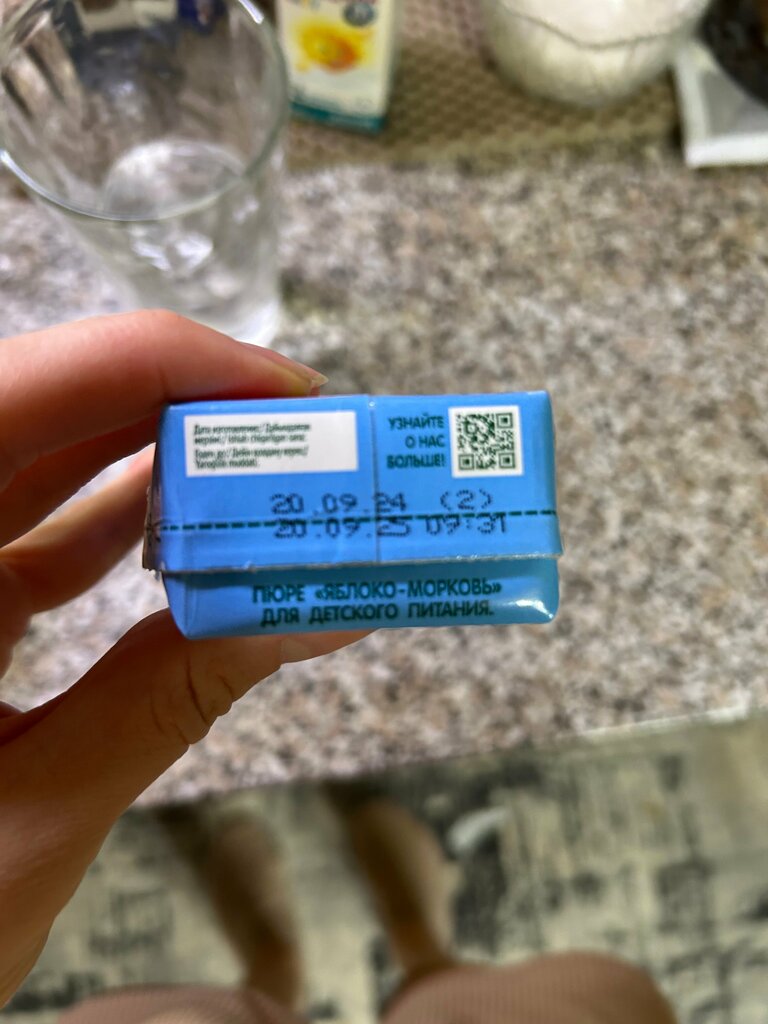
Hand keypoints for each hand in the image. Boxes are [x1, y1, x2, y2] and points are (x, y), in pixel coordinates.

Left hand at [0, 312, 362, 1003]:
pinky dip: (115, 523)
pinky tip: (190, 527)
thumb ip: (172, 700)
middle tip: (299, 425)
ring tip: (266, 464)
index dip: (157, 363)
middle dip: (175, 401)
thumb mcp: (37, 814)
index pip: (24, 396)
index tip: (280, 389)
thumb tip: (317, 613)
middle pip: (40, 413)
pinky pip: (33, 536)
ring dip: (153, 454)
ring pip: (37, 463)